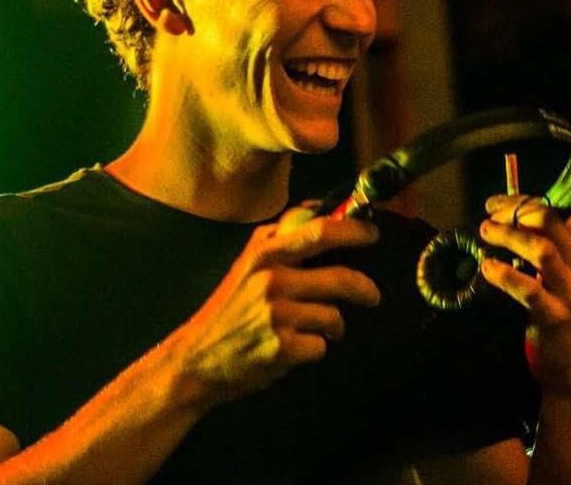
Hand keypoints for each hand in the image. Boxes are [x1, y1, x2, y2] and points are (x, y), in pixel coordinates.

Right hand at [172, 205, 381, 406]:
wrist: (197, 360)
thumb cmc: (230, 308)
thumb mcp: (248, 262)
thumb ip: (280, 236)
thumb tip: (317, 209)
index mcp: (265, 253)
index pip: (319, 231)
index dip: (353, 231)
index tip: (372, 234)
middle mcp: (272, 280)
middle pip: (339, 278)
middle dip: (364, 288)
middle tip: (373, 295)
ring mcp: (277, 315)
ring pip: (333, 316)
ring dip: (333, 326)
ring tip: (320, 329)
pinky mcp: (281, 349)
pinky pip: (320, 345)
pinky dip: (315, 348)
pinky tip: (297, 347)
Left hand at [479, 195, 570, 404]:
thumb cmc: (568, 312)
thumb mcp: (569, 274)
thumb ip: (552, 245)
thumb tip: (511, 215)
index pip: (556, 211)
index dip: (522, 202)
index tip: (497, 204)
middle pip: (548, 221)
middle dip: (513, 212)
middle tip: (489, 217)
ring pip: (541, 248)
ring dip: (508, 236)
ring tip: (485, 233)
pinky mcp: (556, 316)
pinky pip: (528, 288)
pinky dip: (504, 274)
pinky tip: (487, 268)